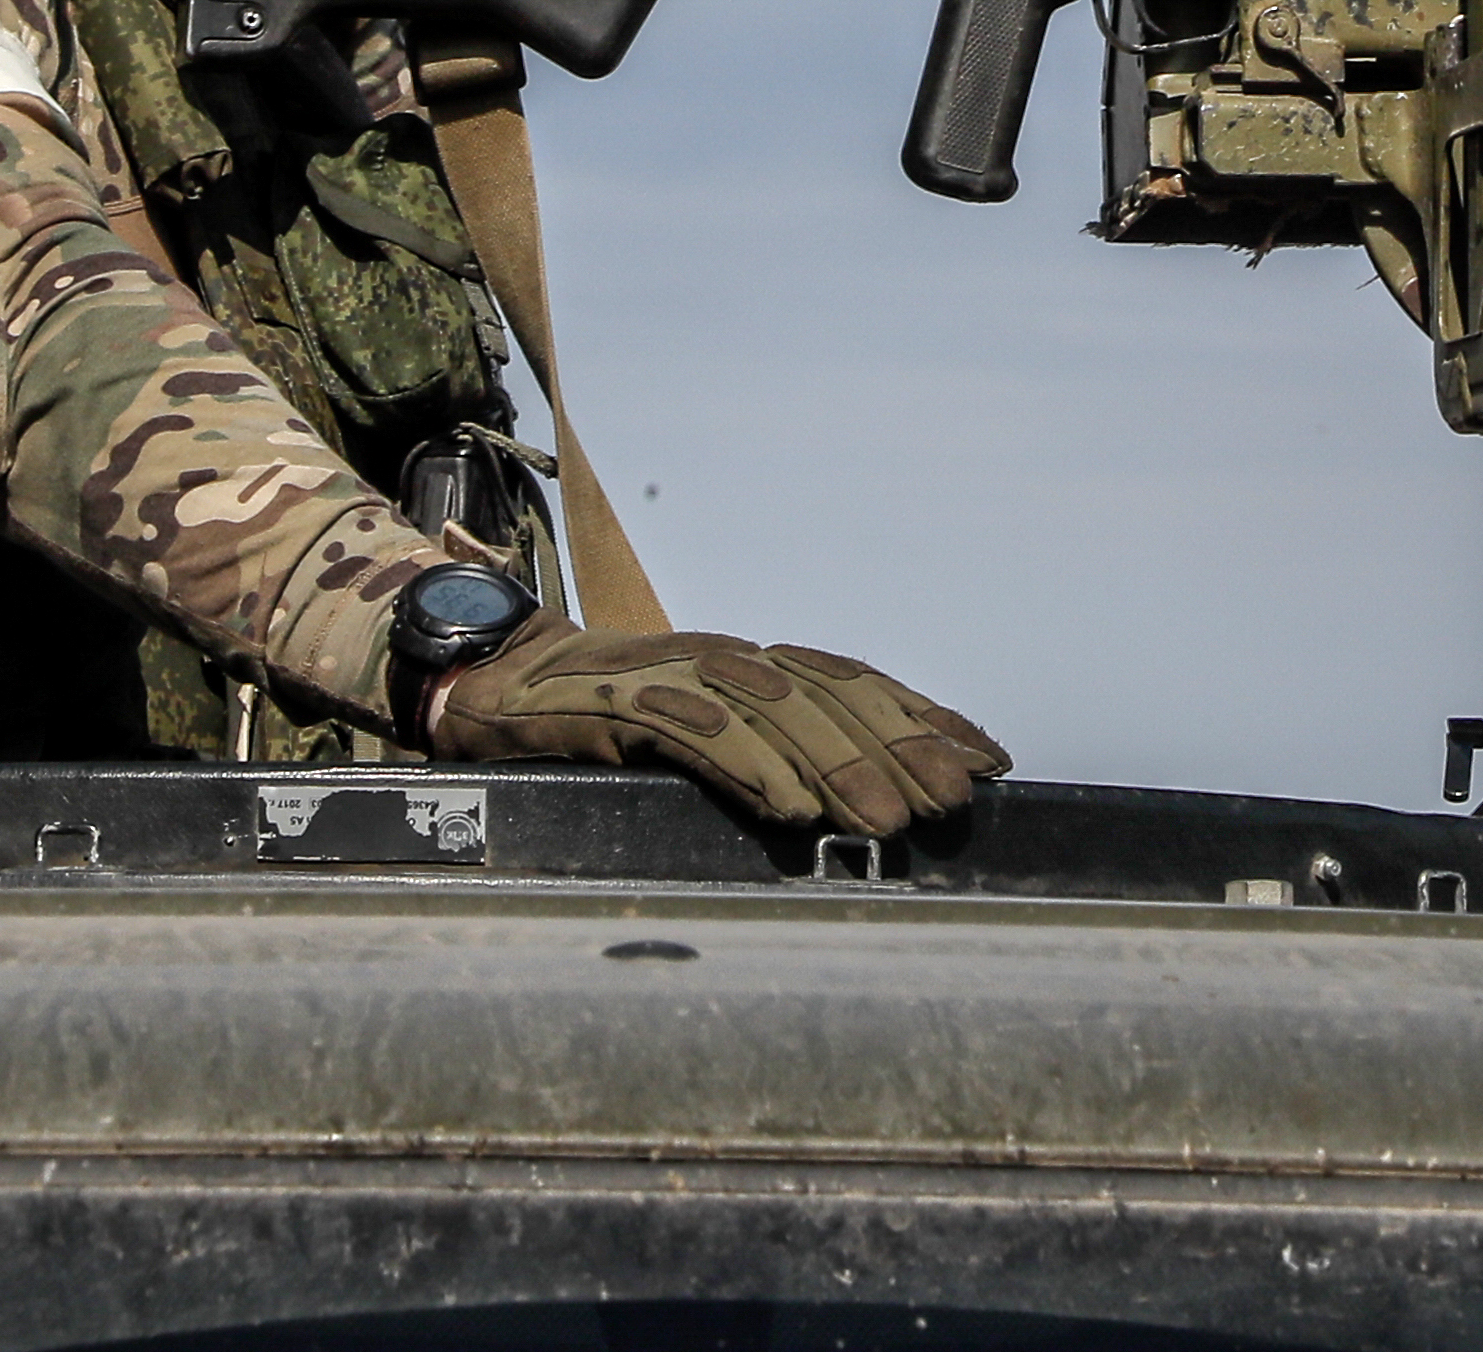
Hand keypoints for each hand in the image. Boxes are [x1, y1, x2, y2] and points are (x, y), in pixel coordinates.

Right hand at [419, 622, 1008, 836]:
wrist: (494, 687)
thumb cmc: (603, 725)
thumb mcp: (699, 741)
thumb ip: (764, 758)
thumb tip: (856, 811)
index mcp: (752, 670)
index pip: (856, 685)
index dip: (924, 719)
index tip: (987, 764)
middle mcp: (726, 661)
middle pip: (832, 696)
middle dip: (901, 748)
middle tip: (954, 802)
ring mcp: (676, 674)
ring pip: (778, 711)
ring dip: (841, 763)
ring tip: (891, 822)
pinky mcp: (622, 701)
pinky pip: (698, 734)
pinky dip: (752, 767)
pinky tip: (793, 809)